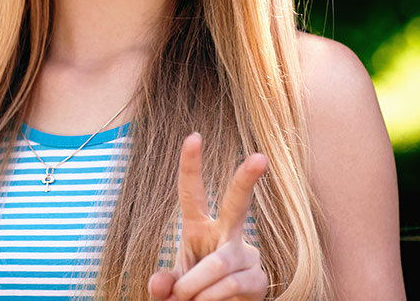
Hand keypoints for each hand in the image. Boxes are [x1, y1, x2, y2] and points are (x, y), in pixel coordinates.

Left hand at [148, 133, 268, 300]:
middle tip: (260, 157)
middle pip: (238, 203)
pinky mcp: (259, 278)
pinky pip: (230, 284)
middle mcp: (226, 234)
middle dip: (247, 179)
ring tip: (185, 300)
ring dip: (195, 285)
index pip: (193, 192)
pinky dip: (210, 298)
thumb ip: (164, 284)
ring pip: (219, 262)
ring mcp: (246, 255)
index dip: (191, 165)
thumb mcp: (174, 286)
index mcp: (199, 227)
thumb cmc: (195, 291)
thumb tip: (159, 286)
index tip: (193, 136)